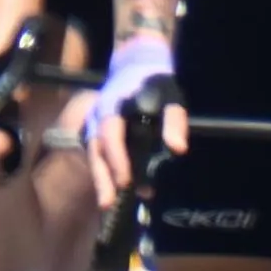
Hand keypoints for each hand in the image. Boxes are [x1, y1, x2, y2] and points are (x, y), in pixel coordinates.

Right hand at [80, 38, 183, 197]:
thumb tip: (178, 150)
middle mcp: (98, 116)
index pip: (110, 133)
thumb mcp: (171, 97)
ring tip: (108, 205)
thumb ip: (174, 121)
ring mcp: (94, 124)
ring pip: (93, 154)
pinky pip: (96, 155)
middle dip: (101, 177)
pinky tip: (116, 193)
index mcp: (114, 105)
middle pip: (96, 150)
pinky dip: (104, 172)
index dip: (117, 158)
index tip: (125, 180)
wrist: (136, 66)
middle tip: (108, 203)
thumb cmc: (156, 83)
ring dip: (100, 179)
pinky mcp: (96, 133)